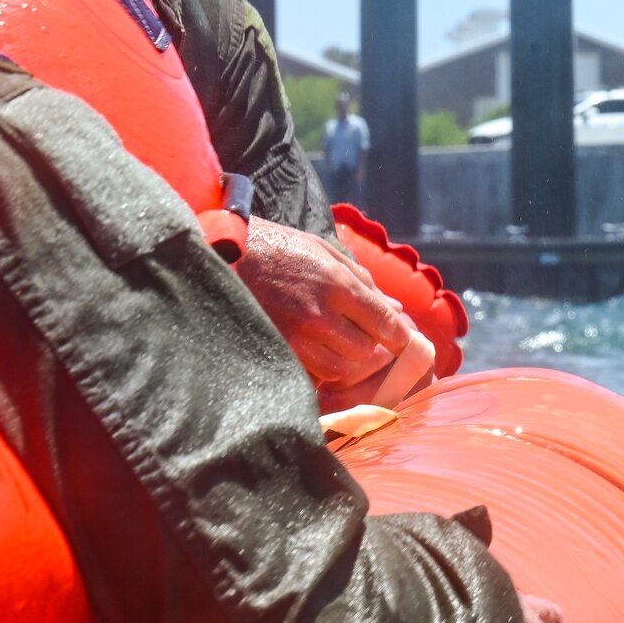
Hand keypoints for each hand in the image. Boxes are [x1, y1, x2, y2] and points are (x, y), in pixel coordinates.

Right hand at [235, 217, 433, 409]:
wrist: (222, 254)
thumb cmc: (278, 248)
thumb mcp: (323, 250)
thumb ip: (363, 280)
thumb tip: (396, 308)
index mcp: (337, 284)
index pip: (385, 323)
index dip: (399, 337)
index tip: (401, 340)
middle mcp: (319, 314)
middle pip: (365, 351)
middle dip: (369, 348)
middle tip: (363, 339)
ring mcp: (295, 336)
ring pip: (340, 369)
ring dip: (343, 361)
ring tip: (335, 346)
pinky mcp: (276, 350)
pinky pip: (310, 374)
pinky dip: (318, 369)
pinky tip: (314, 354)